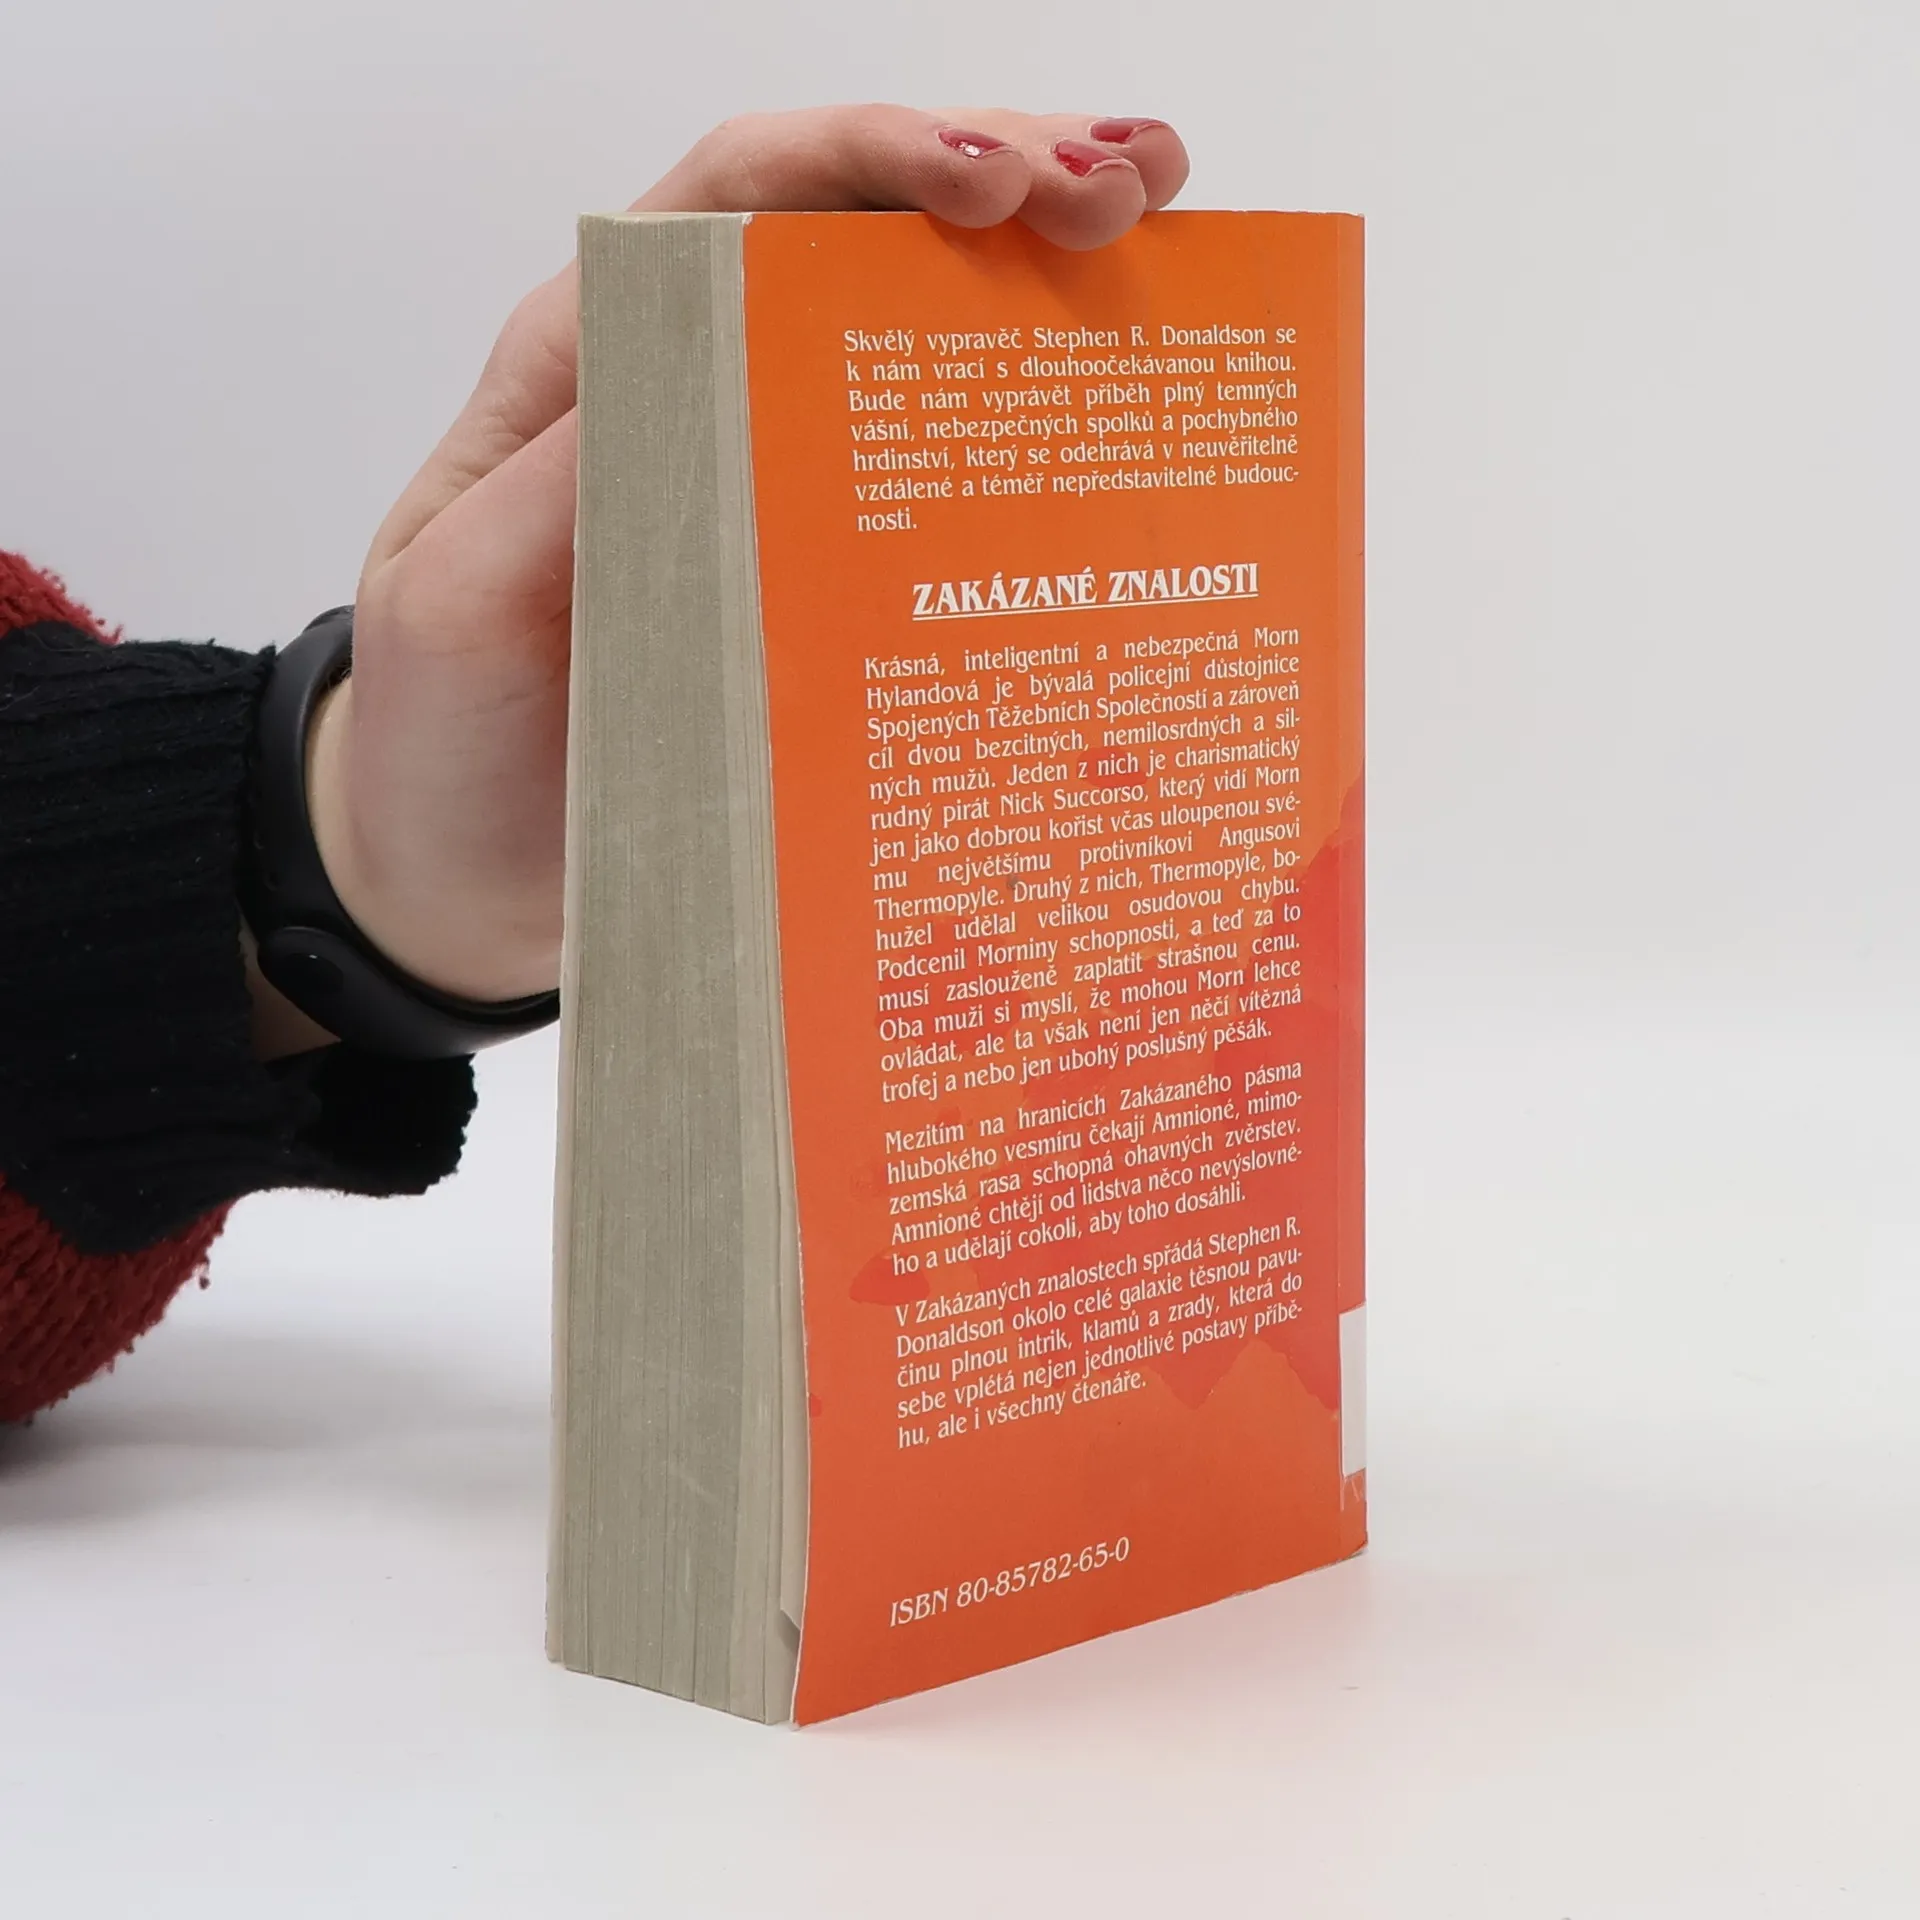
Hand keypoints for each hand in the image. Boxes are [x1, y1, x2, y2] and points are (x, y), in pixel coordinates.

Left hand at [308, 105, 1190, 1007]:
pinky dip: (1035, 428)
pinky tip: (1127, 414)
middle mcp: (699, 392)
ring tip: (1169, 234)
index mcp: (597, 363)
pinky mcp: (828, 579)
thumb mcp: (460, 606)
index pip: (743, 198)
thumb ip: (557, 491)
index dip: (871, 157)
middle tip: (1135, 185)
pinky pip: (939, 484)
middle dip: (1005, 175)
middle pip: (860, 233)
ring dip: (1046, 272)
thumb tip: (698, 368)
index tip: (991, 180)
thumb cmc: (446, 736)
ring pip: (918, 334)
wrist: (463, 872)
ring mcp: (776, 483)